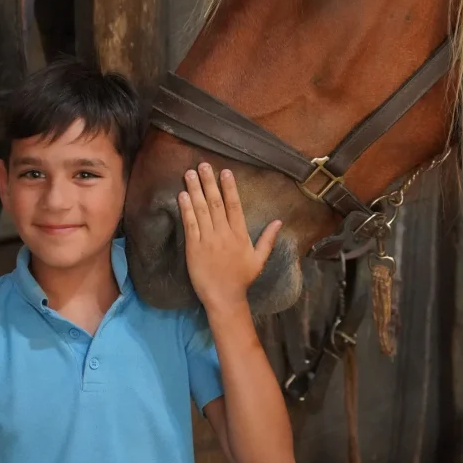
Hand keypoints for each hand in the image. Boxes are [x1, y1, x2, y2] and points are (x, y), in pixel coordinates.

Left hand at [178, 164, 281, 313]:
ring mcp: (207, 240)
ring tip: (189, 173)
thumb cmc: (241, 279)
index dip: (229, 187)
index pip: (234, 205)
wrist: (224, 297)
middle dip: (209, 182)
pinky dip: (186, 209)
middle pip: (215, 203)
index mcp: (239, 234)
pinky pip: (190, 224)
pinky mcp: (193, 247)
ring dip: (195, 190)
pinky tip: (183, 195)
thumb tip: (279, 221)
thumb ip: (268, 239)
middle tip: (203, 165)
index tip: (225, 171)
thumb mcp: (259, 259)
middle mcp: (224, 233)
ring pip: (201, 210)